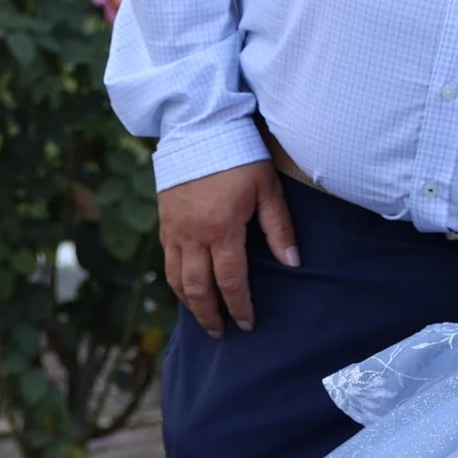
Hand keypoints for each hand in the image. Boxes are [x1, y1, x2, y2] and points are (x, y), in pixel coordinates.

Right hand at [158, 160, 298, 336]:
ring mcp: (173, 229)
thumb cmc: (239, 154)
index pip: (230, 281)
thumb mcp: (267, 188)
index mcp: (222, 229)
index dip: (239, 306)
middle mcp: (192, 235)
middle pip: (197, 289)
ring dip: (189, 303)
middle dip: (210, 315)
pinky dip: (176, 280)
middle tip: (221, 332)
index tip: (248, 324)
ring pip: (176, 278)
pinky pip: (167, 259)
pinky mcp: (163, 220)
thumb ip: (279, 228)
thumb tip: (293, 263)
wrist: (199, 125)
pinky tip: (186, 286)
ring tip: (203, 317)